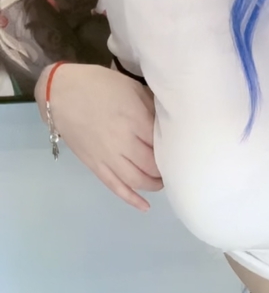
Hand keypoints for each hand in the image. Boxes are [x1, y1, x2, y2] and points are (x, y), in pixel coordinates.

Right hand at [35, 63, 162, 210]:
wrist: (61, 93)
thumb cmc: (100, 85)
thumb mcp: (132, 88)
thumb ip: (151, 108)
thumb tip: (168, 124)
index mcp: (135, 120)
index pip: (163, 144)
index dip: (174, 150)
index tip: (182, 151)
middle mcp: (123, 142)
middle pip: (152, 166)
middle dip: (165, 169)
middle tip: (173, 166)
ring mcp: (108, 157)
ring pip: (137, 180)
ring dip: (153, 185)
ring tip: (161, 181)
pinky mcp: (95, 165)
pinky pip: (115, 187)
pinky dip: (131, 199)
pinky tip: (144, 207)